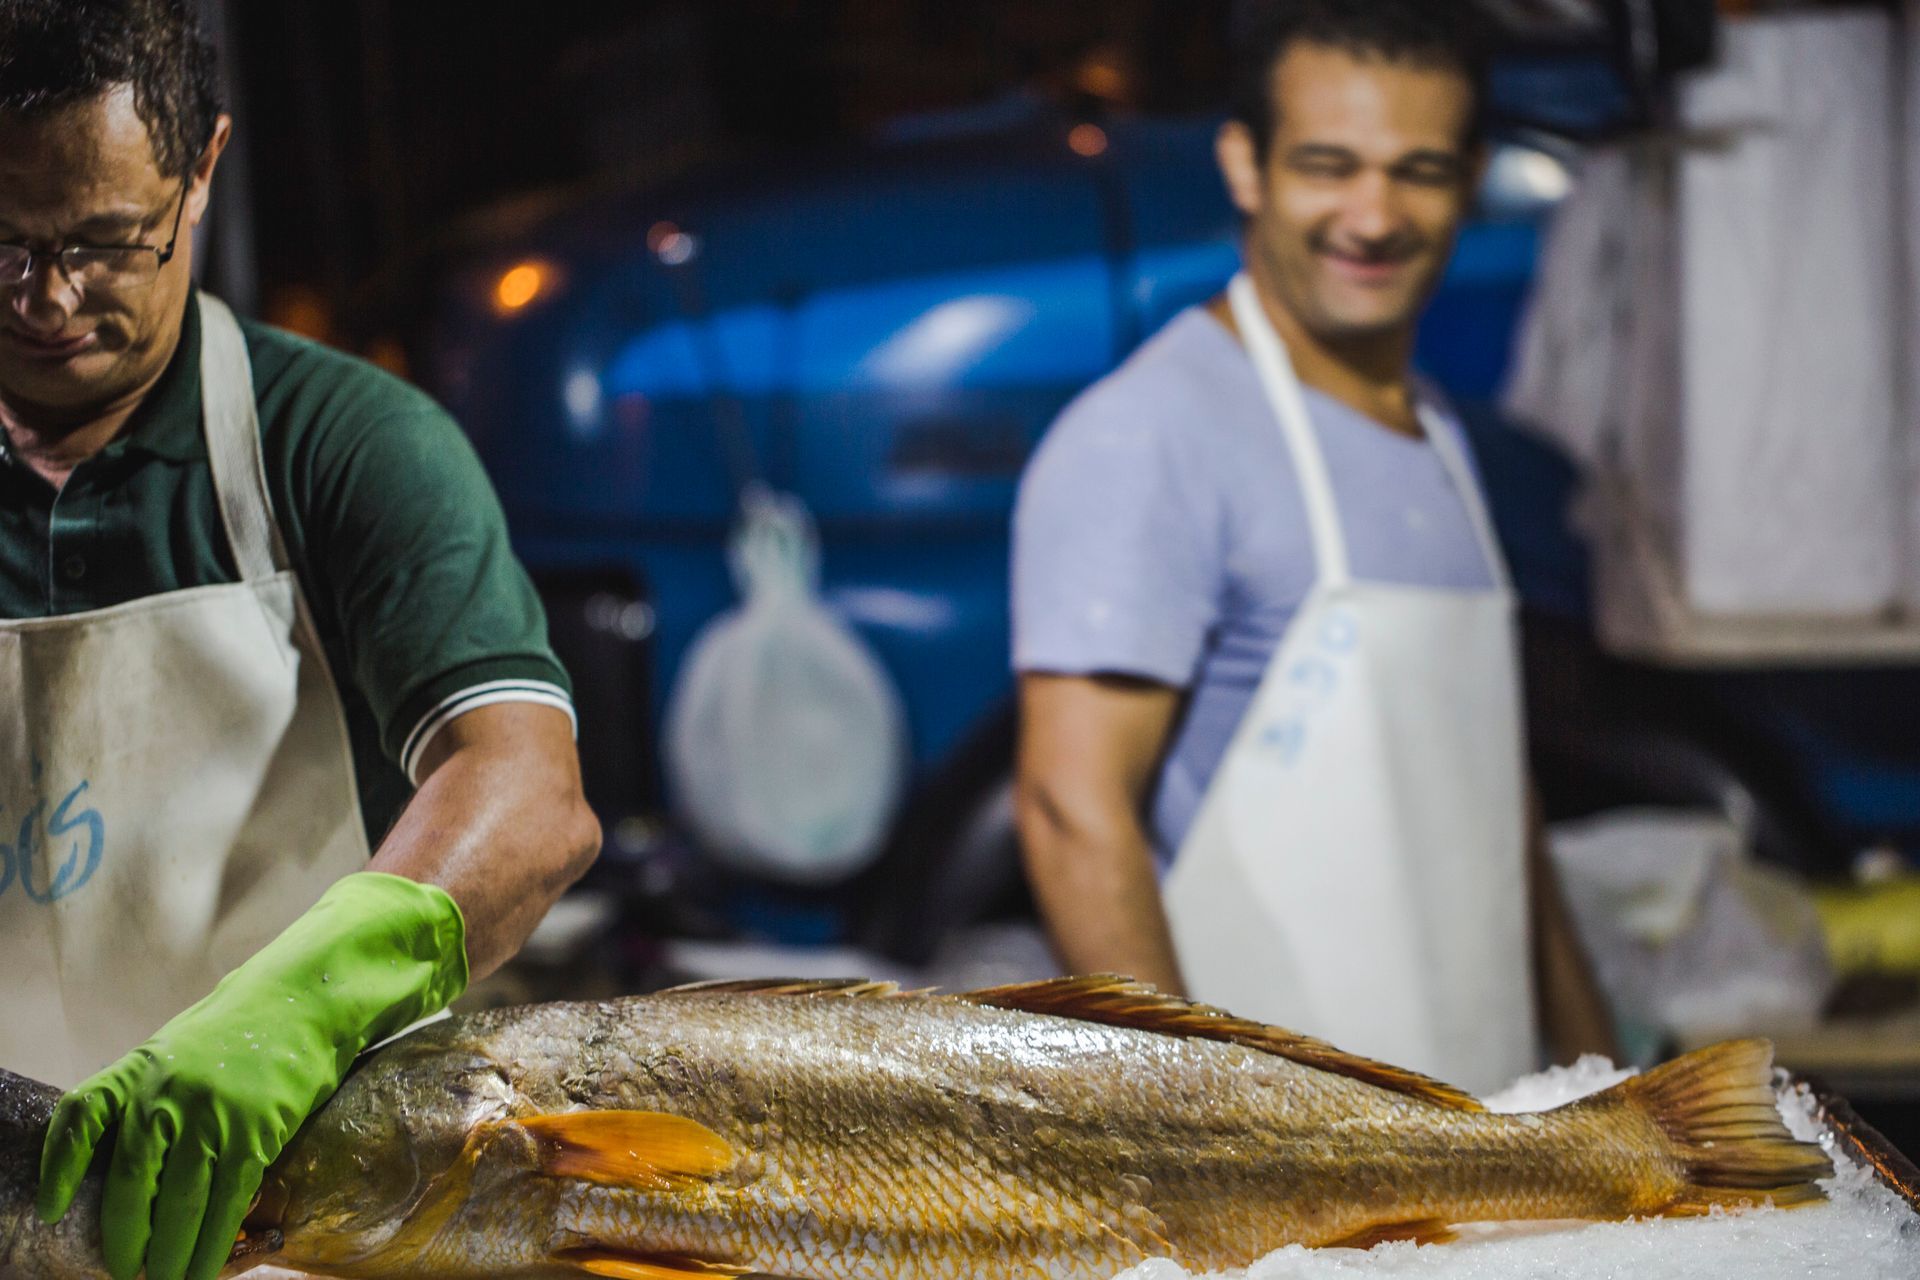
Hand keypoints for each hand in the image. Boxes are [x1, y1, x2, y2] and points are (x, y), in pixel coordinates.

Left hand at [37, 873, 467, 1279]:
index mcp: (139, 1071)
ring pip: (178, 1206)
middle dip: (126, 1239)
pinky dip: (211, 1245)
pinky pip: (224, 1205)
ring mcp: (210, 1116)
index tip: (54, 1209)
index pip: (80, 1120)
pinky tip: (205, 1267)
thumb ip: (148, 1098)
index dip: (60, 1170)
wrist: (306, 1000)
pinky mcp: (253, 1134)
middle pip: (132, 1185)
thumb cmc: (242, 1030)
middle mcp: (165, 1095)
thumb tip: (135, 1169)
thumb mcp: (176, 1051)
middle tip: (126, 1271)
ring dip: (170, 1256)